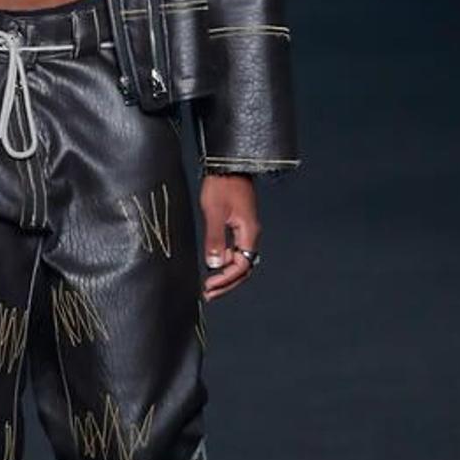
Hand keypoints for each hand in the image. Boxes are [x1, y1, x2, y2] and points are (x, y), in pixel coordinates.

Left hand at [200, 173, 259, 300]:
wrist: (228, 165)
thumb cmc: (222, 185)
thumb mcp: (215, 212)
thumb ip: (215, 239)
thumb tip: (213, 264)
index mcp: (249, 232)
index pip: (241, 265)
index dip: (226, 279)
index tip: (209, 286)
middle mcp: (250, 234)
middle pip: (243, 268)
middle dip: (227, 283)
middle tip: (209, 294)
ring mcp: (245, 230)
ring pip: (239, 260)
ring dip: (225, 274)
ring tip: (209, 285)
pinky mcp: (238, 225)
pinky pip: (234, 250)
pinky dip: (224, 261)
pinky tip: (213, 265)